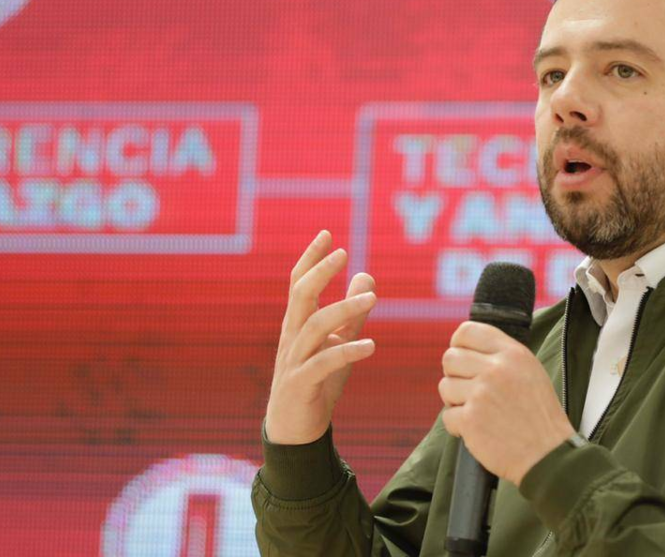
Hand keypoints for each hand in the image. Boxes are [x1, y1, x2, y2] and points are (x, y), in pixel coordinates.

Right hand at [265, 230, 377, 444]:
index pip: (298, 283)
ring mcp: (294, 361)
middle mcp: (292, 337)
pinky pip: (323, 363)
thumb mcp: (338, 343)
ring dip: (343, 310)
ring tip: (372, 299)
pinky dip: (347, 351)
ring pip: (314, 326)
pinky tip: (370, 345)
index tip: (327, 233)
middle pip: (300, 296)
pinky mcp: (302, 384)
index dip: (311, 258)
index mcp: (297, 324)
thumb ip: (352, 314)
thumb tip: (368, 277)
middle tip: (344, 253)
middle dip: (321, 273)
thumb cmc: (317, 382)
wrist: (296, 429)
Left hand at [438, 322, 574, 486]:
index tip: (463, 360)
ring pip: (445, 387)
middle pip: (450, 358)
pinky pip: (447, 416)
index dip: (458, 345)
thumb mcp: (530, 372)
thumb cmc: (539, 416)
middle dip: (455, 376)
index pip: (467, 331)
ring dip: (456, 402)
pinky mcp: (470, 420)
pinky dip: (459, 426)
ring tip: (478, 412)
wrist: (548, 455)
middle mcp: (496, 369)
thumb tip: (465, 350)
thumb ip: (501, 356)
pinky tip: (479, 430)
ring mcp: (481, 394)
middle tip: (470, 391)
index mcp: (513, 353)